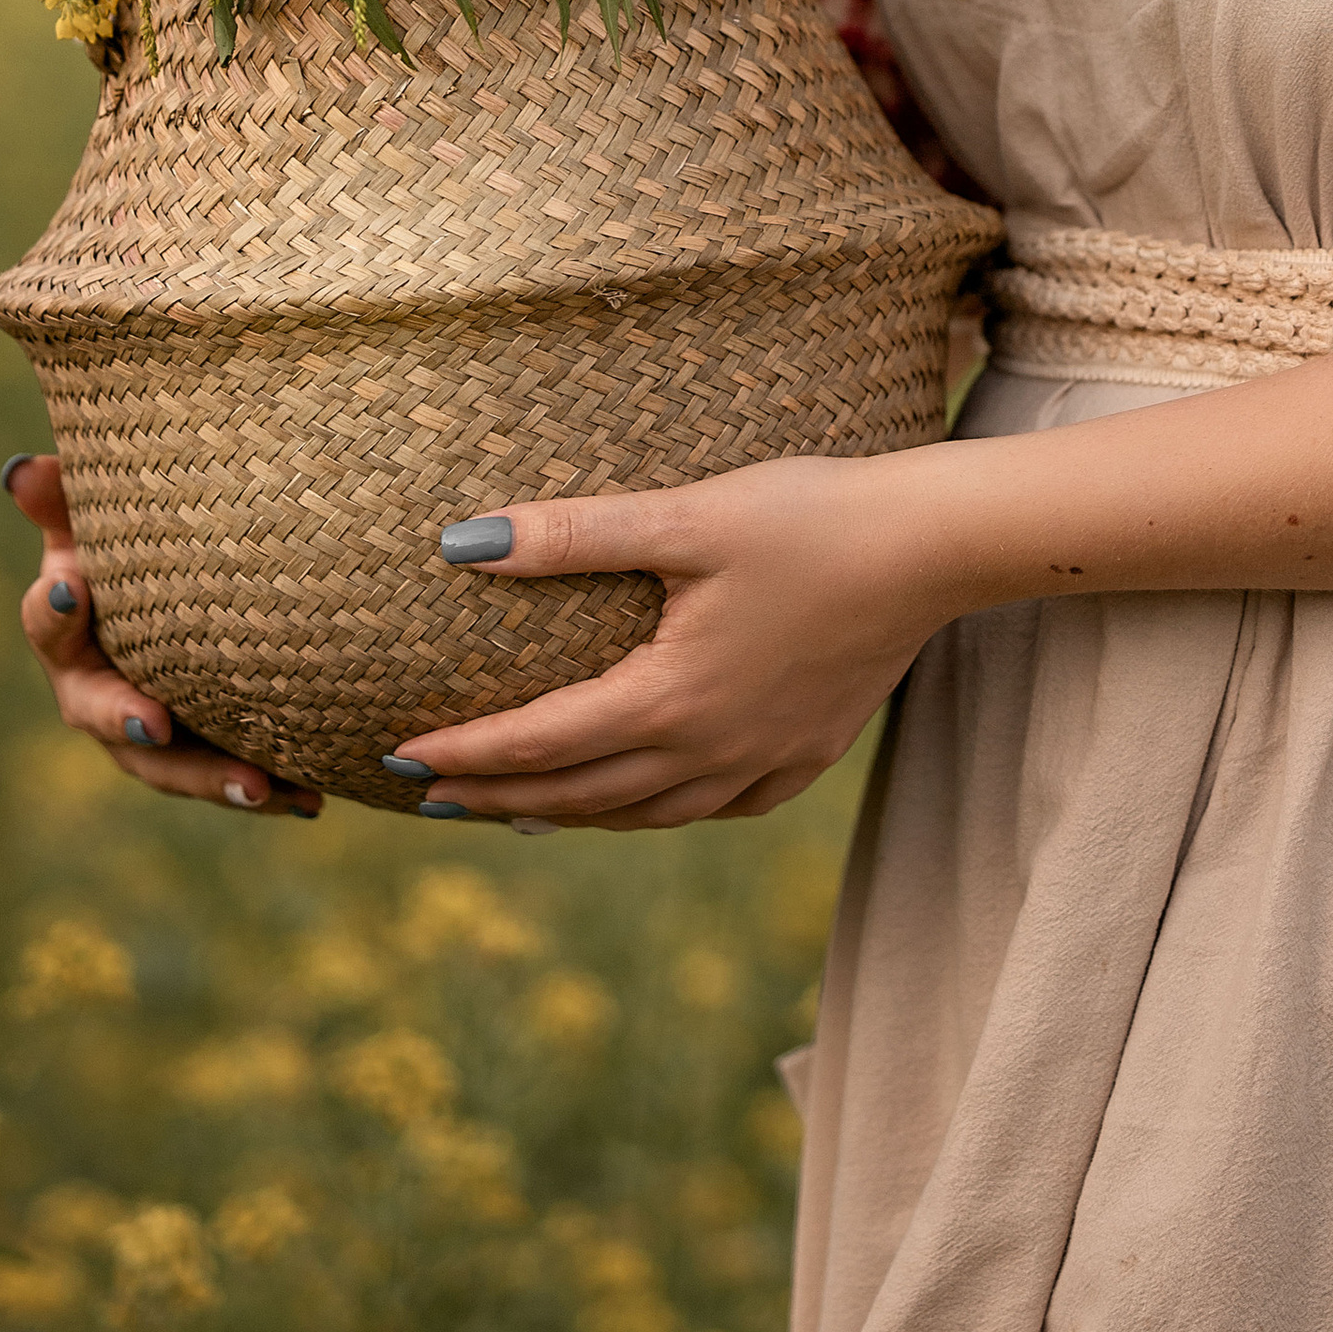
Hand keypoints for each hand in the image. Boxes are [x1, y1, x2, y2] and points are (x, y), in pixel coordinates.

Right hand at [4, 453, 320, 819]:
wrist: (177, 594)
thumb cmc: (127, 546)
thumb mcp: (97, 519)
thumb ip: (67, 497)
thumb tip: (21, 471)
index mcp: (65, 628)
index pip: (49, 618)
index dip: (56, 604)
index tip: (73, 584)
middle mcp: (94, 692)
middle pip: (102, 713)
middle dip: (127, 720)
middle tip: (153, 724)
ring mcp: (145, 733)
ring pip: (168, 765)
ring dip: (210, 779)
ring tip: (258, 786)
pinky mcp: (196, 755)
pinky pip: (224, 778)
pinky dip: (267, 789)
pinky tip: (309, 797)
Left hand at [392, 453, 953, 831]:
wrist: (934, 548)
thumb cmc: (809, 518)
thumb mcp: (686, 515)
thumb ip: (573, 535)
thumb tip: (461, 544)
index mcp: (670, 700)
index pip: (541, 743)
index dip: (465, 753)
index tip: (398, 755)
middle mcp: (711, 752)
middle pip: (580, 797)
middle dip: (499, 799)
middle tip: (430, 797)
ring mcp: (763, 762)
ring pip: (644, 815)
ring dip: (570, 816)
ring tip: (518, 812)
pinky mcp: (806, 753)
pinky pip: (714, 809)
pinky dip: (656, 812)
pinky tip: (645, 800)